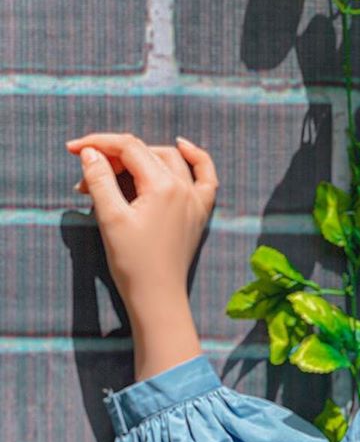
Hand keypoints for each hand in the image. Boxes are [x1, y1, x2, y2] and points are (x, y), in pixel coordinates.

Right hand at [66, 132, 217, 308]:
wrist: (157, 297)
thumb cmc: (132, 262)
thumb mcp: (110, 217)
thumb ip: (100, 179)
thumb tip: (90, 152)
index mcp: (164, 186)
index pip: (129, 148)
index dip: (98, 144)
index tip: (72, 149)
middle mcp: (185, 188)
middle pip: (146, 153)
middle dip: (113, 158)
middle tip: (86, 178)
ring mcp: (196, 200)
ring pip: (169, 161)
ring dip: (140, 160)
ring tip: (113, 175)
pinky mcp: (199, 213)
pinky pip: (204, 176)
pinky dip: (195, 159)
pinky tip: (182, 146)